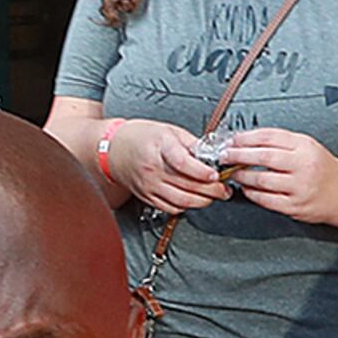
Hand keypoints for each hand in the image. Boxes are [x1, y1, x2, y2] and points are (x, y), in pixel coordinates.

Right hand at [104, 118, 227, 215]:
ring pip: (181, 200)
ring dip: (202, 201)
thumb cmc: (139, 137)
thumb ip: (190, 143)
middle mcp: (153, 168)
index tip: (215, 175)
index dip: (202, 171)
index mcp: (160, 146)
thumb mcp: (168, 129)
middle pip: (187, 185)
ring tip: (215, 196)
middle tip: (224, 189)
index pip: (183, 163)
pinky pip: (170, 207)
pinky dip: (186, 207)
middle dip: (211, 190)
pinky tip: (195, 200)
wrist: (113, 149)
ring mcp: (149, 185)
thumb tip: (210, 154)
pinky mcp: (147, 196)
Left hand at [216, 127, 337, 222]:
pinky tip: (246, 187)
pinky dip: (252, 193)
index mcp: (305, 146)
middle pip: (263, 157)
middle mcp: (303, 166)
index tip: (232, 140)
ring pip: (262, 180)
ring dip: (242, 175)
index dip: (246, 138)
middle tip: (225, 155)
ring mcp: (299, 188)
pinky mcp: (295, 207)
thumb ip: (280, 142)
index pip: (269, 137)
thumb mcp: (306, 146)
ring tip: (233, 172)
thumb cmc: (321, 168)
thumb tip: (246, 140)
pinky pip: (266, 199)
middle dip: (239, 155)